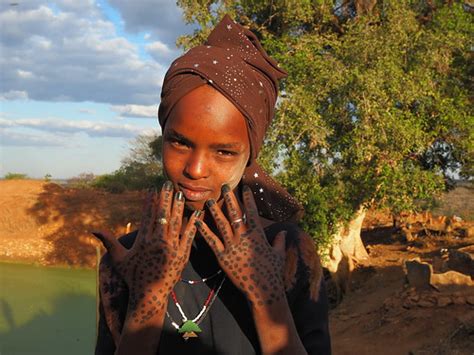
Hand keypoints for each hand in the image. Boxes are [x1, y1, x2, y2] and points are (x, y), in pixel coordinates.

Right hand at [93, 181, 200, 323]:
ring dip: (178, 207)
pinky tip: (196, 213)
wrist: (148, 296)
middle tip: (167, 184)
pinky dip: (193, 224)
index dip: (149, 201)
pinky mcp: (182, 255)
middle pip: (162, 215)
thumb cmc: (132, 276)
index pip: (147, 216)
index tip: (151, 189)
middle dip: (165, 198)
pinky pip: (189, 236)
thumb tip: (93, 230)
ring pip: (176, 223)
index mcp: (143, 240)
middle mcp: (157, 242)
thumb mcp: (119, 258)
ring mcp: (171, 249)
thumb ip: (108, 241)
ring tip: (180, 193)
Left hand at [195, 184, 285, 308]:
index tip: (245, 188)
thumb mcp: (278, 255)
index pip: (252, 212)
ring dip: (215, 211)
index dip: (248, 199)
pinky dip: (204, 230)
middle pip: (235, 214)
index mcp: (257, 235)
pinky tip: (197, 221)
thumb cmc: (272, 272)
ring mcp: (232, 247)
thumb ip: (280, 241)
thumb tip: (284, 232)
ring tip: (209, 200)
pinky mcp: (222, 257)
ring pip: (221, 224)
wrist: (262, 290)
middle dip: (229, 199)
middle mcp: (244, 237)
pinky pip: (211, 241)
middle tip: (224, 187)